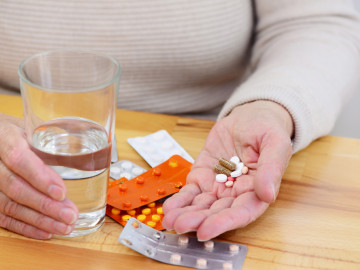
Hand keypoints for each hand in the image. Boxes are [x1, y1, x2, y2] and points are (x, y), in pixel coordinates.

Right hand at [0, 114, 77, 238]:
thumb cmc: (20, 133)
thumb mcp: (36, 129)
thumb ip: (56, 142)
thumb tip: (90, 160)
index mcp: (6, 137)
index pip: (18, 158)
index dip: (39, 177)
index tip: (61, 192)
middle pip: (15, 187)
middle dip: (45, 205)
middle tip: (69, 215)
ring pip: (9, 205)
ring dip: (39, 219)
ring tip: (64, 227)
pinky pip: (3, 216)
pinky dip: (26, 226)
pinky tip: (46, 232)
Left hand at [162, 100, 293, 239]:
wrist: (248, 117)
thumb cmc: (266, 130)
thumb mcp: (275, 143)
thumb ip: (271, 168)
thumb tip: (267, 195)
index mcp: (256, 191)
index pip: (241, 212)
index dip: (224, 223)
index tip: (206, 231)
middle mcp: (235, 194)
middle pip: (216, 213)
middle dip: (198, 220)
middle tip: (180, 225)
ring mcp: (217, 186)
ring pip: (200, 206)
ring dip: (185, 215)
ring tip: (169, 221)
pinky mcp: (202, 176)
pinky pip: (189, 192)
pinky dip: (179, 200)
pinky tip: (168, 208)